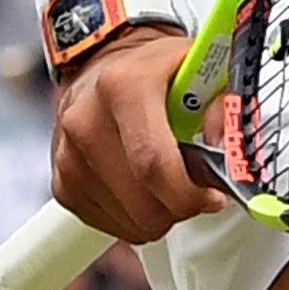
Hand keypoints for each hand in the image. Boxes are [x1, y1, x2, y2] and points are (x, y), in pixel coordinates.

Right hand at [47, 22, 223, 247]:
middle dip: (180, 207)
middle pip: (143, 202)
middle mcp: (86, 121)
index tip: (212, 196)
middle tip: (196, 190)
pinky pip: (111, 225)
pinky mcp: (62, 184)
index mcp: (123, 86)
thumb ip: (223, 104)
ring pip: (130, 221)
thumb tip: (226, 148)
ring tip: (168, 181)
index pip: (153, 163)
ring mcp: (69, 156)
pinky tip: (143, 187)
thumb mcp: (200, 68)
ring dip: (160, 214)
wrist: (103, 64)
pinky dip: (136, 217)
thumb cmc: (156, 71)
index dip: (188, 193)